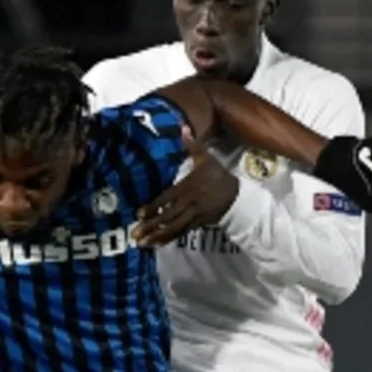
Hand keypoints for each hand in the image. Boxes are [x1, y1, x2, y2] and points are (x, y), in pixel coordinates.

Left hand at [134, 127, 239, 248]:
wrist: (236, 196)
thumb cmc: (218, 176)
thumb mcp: (206, 158)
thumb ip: (191, 145)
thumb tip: (182, 127)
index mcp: (188, 187)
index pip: (168, 198)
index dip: (154, 207)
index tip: (139, 214)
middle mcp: (189, 203)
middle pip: (168, 216)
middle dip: (151, 226)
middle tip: (134, 234)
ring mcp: (193, 216)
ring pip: (173, 228)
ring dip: (157, 236)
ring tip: (142, 244)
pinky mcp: (196, 224)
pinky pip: (180, 233)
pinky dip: (167, 239)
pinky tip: (155, 244)